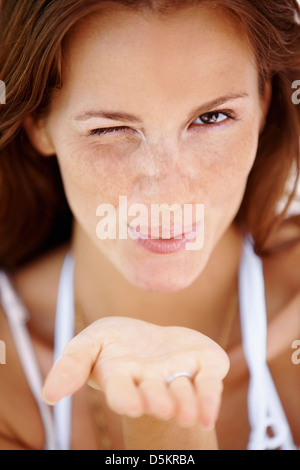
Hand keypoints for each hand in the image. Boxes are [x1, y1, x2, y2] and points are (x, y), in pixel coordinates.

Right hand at [42, 316, 229, 428]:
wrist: (151, 337)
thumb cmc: (118, 343)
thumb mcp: (90, 342)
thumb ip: (72, 364)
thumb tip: (50, 395)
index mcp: (122, 378)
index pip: (121, 391)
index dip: (126, 398)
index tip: (131, 405)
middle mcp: (151, 383)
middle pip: (154, 394)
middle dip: (158, 401)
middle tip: (162, 407)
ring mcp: (179, 375)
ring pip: (183, 392)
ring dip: (185, 402)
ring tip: (186, 413)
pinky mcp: (204, 366)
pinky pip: (209, 384)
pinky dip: (210, 398)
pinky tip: (208, 415)